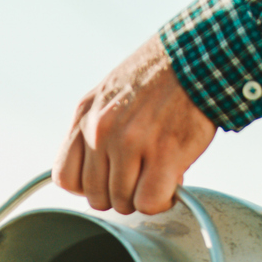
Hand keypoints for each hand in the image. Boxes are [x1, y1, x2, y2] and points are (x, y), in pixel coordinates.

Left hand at [54, 35, 216, 214]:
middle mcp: (101, 130)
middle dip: (121, 194)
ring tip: (159, 174)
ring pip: (124, 203)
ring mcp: (130, 142)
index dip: (89, 187)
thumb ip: (94, 130)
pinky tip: (171, 184)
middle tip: (141, 177)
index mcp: (85, 115)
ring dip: (144, 197)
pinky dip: (162, 201)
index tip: (108, 180)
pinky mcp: (163, 153)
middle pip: (97, 197)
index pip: (65, 177)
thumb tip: (96, 173)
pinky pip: (149, 202)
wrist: (196, 58)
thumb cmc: (158, 79)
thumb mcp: (109, 95)